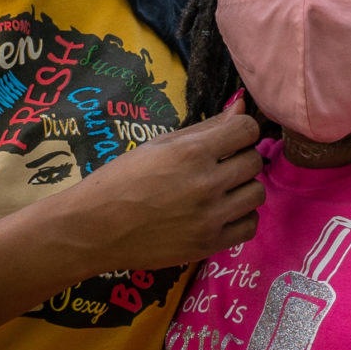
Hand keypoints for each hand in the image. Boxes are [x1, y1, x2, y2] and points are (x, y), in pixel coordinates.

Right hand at [55, 98, 264, 271]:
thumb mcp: (159, 144)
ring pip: (257, 194)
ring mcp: (209, 217)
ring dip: (242, 188)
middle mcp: (205, 183)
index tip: (229, 138)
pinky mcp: (208, 245)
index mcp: (191, 152)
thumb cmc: (121, 180)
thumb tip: (241, 105)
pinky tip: (221, 213)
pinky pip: (249, 226)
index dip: (241, 130)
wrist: (94, 227)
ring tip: (220, 190)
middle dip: (240, 158)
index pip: (247, 129)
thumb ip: (206, 126)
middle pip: (254, 161)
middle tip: (219, 166)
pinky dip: (240, 217)